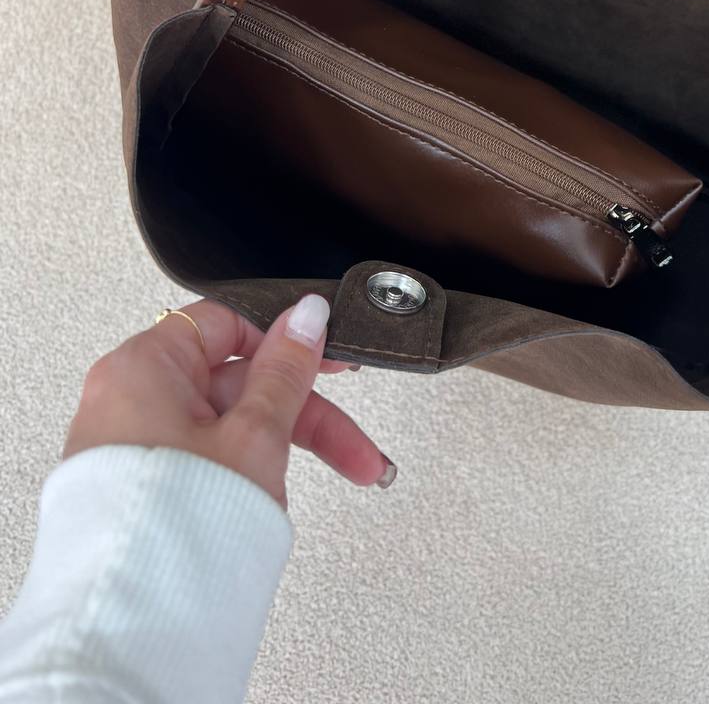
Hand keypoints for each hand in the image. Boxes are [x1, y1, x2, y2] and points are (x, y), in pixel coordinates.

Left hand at [63, 295, 394, 505]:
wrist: (133, 621)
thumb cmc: (176, 524)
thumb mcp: (255, 432)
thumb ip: (287, 369)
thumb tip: (306, 315)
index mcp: (144, 365)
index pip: (227, 324)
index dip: (284, 339)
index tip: (327, 355)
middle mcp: (128, 398)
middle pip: (237, 382)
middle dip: (305, 412)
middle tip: (351, 436)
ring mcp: (131, 444)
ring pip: (228, 424)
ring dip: (286, 446)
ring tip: (341, 474)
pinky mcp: (138, 485)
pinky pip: (205, 456)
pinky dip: (246, 468)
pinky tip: (275, 496)